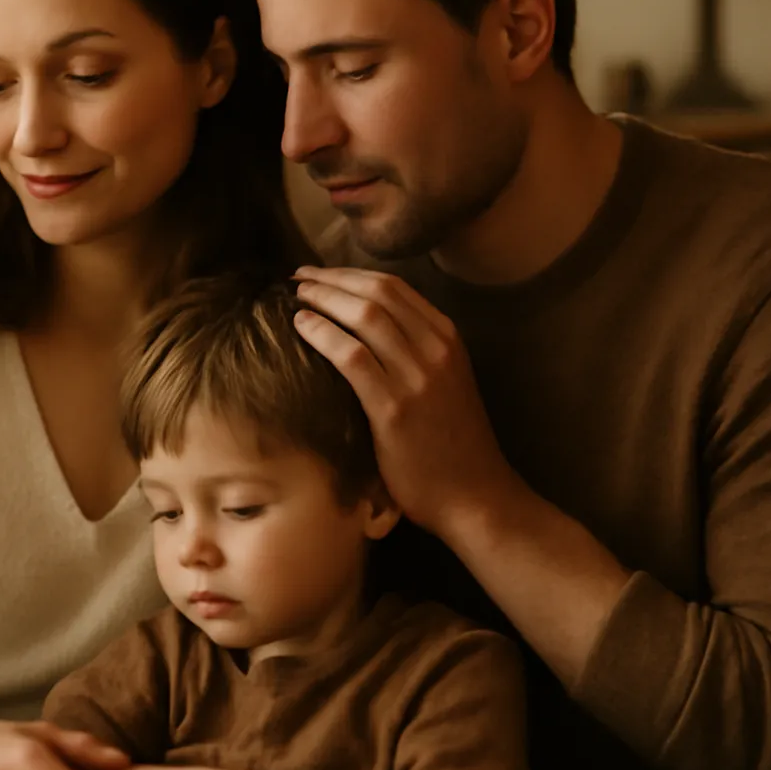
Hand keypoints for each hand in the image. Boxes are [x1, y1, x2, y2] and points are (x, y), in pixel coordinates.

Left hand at [292, 266, 521, 536]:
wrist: (475, 496)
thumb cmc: (451, 445)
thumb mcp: (444, 383)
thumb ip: (413, 353)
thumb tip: (360, 329)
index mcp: (448, 339)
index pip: (395, 287)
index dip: (350, 274)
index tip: (320, 273)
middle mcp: (436, 349)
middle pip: (377, 292)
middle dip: (332, 278)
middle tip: (298, 277)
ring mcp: (418, 377)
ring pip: (364, 315)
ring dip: (323, 299)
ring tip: (295, 297)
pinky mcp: (395, 408)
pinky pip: (352, 356)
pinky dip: (322, 334)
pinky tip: (301, 327)